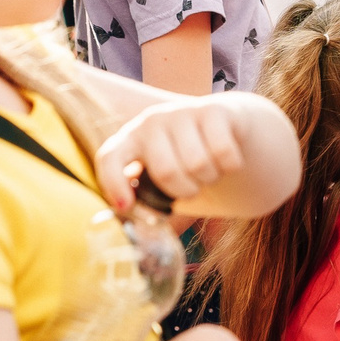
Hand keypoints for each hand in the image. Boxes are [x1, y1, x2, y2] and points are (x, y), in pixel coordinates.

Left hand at [91, 95, 255, 214]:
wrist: (229, 129)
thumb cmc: (189, 164)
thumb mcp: (164, 182)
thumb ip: (150, 202)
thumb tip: (139, 231)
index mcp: (131, 140)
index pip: (110, 157)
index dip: (113, 183)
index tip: (126, 206)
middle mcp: (152, 121)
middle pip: (166, 171)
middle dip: (186, 190)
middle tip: (194, 187)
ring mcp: (182, 111)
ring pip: (198, 164)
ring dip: (210, 178)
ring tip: (210, 171)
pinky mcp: (213, 109)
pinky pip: (223, 152)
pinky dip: (230, 166)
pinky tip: (227, 159)